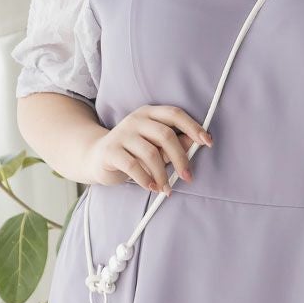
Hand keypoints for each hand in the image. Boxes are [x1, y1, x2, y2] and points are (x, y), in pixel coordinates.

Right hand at [83, 104, 211, 194]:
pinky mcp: (111, 151)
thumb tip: (195, 143)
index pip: (175, 114)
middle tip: (188, 177)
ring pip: (151, 153)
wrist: (96, 158)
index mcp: (149, 114)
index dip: (193, 127)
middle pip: (166, 135)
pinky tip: (151, 188)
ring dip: (163, 175)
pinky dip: (146, 179)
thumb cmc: (132, 153)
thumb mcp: (155, 147)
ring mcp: (122, 134)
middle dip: (181, 158)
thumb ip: (172, 145)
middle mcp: (136, 120)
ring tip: (166, 189)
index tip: (208, 142)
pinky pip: (133, 166)